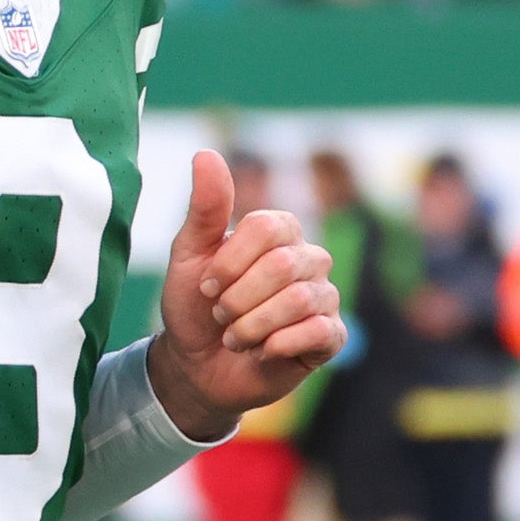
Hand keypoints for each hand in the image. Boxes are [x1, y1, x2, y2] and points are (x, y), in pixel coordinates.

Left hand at [148, 151, 346, 439]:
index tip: (208, 286)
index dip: (231, 262)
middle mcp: (309, 259)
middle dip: (239, 299)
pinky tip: (261, 352)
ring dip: (252, 326)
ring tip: (235, 338)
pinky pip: (318, 331)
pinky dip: (278, 345)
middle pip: (284, 266)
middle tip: (220, 316)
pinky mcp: (331, 336)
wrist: (197, 367)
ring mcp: (324, 297)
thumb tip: (205, 154)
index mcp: (279, 232)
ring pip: (300, 300)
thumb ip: (204, 208)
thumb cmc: (195, 306)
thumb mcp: (188, 256)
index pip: (268, 228)